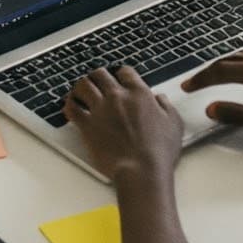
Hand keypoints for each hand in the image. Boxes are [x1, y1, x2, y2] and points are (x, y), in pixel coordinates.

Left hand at [63, 64, 184, 182]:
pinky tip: (70, 106)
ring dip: (81, 86)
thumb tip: (160, 98)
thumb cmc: (158, 152)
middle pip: (101, 74)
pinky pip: (72, 108)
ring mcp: (100, 109)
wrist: (141, 171)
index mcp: (139, 93)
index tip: (120, 79)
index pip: (125, 72)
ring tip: (80, 91)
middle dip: (98, 76)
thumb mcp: (173, 124)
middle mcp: (117, 96)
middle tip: (97, 82)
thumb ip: (166, 106)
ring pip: (84, 85)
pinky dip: (69, 104)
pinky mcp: (87, 126)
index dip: (122, 74)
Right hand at [182, 50, 242, 145]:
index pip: (224, 70)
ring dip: (226, 64)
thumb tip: (211, 107)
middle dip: (210, 69)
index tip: (186, 87)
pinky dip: (241, 63)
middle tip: (194, 82)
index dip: (202, 78)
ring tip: (213, 75)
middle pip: (233, 58)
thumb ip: (238, 114)